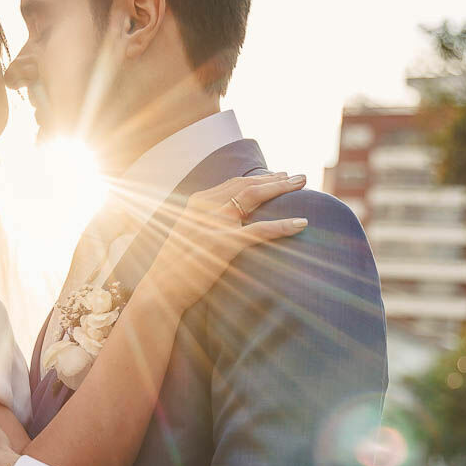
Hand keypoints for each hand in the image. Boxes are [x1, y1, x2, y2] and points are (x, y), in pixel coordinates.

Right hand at [143, 173, 308, 311]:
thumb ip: (205, 224)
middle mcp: (205, 206)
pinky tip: (301, 223)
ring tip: (304, 184)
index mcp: (197, 202)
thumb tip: (227, 223)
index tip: (279, 176)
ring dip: (282, 188)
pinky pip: (260, 229)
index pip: (234, 183)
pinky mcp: (224, 243)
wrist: (161, 289)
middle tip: (301, 177)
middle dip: (276, 178)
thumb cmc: (176, 268)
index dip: (259, 179)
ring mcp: (215, 223)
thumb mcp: (189, 237)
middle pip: (247, 184)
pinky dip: (283, 225)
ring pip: (255, 196)